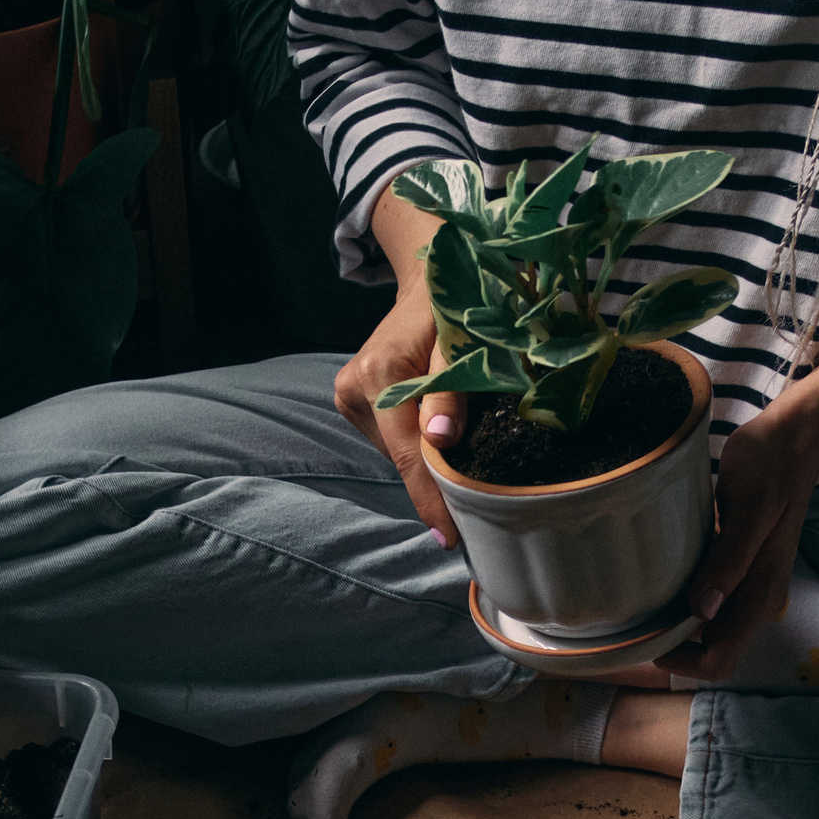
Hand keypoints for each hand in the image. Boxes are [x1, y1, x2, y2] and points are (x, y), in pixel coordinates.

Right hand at [334, 296, 465, 545]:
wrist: (429, 280)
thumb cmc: (455, 308)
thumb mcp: (463, 344)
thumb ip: (451, 392)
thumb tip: (440, 442)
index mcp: (379, 374)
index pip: (408, 452)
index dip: (430, 498)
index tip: (449, 538)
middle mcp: (354, 388)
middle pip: (400, 456)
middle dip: (433, 480)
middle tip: (471, 507)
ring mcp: (348, 394)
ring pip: (394, 449)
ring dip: (424, 457)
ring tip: (457, 453)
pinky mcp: (351, 398)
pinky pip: (390, 437)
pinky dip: (413, 442)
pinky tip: (433, 433)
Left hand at [659, 334, 818, 680]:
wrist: (793, 437)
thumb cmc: (769, 465)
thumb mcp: (749, 509)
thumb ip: (729, 561)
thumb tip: (703, 610)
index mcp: (761, 592)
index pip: (720, 659)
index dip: (682, 662)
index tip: (646, 641)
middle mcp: (754, 597)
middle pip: (710, 649)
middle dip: (672, 648)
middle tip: (632, 623)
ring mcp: (746, 583)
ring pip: (706, 628)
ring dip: (674, 626)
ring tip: (638, 602)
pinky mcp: (735, 565)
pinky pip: (705, 599)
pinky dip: (680, 600)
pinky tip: (656, 579)